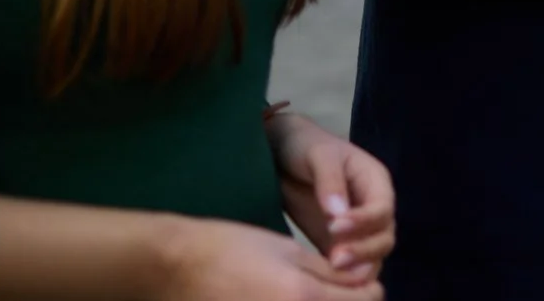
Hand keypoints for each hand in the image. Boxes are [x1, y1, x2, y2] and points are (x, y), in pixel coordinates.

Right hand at [154, 216, 379, 300]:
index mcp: (306, 297)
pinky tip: (289, 300)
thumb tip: (363, 280)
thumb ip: (329, 270)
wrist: (175, 269)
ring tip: (313, 294)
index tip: (357, 277)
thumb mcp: (287, 250)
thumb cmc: (232, 249)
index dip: (368, 287)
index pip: (368, 300)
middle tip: (339, 288)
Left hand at [265, 111, 394, 282]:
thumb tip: (339, 213)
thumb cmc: (306, 146)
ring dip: (358, 266)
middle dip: (365, 251)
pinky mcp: (339, 243)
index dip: (364, 221)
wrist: (283, 153)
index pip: (382, 208)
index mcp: (375, 181)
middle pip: (384, 236)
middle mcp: (372, 207)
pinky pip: (352, 264)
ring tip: (332, 271)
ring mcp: (358, 228)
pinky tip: (327, 278)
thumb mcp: (319, 155)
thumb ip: (329, 181)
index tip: (335, 227)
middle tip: (335, 260)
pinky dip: (345, 275)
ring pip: (373, 254)